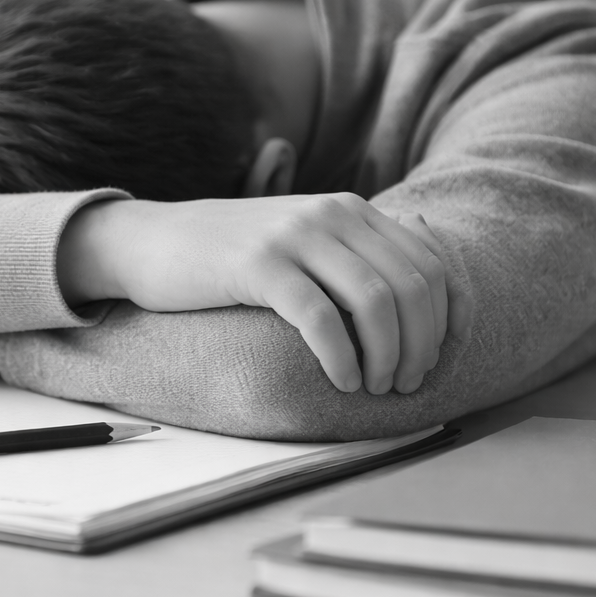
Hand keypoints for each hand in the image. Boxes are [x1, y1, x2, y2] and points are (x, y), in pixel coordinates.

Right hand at [57, 195, 473, 394]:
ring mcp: (294, 237)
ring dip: (387, 356)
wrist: (150, 240)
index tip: (437, 360)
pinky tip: (341, 381)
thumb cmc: (227, 255)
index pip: (429, 264)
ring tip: (374, 387)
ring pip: (375, 302)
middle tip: (404, 385)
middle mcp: (330, 214)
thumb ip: (351, 256)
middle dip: (420, 346)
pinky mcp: (258, 265)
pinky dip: (341, 357)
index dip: (445, 320)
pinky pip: (320, 317)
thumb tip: (417, 299)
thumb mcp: (299, 241)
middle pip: (410, 286)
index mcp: (349, 209)